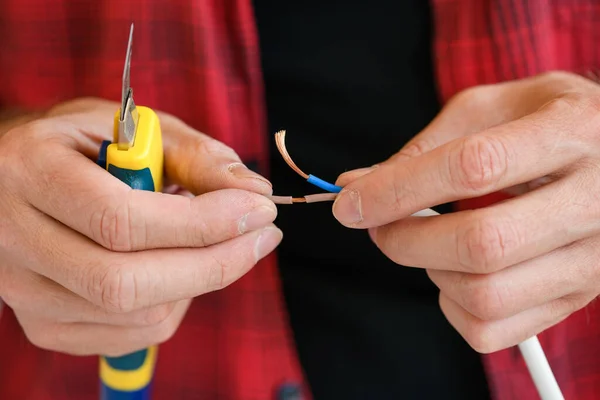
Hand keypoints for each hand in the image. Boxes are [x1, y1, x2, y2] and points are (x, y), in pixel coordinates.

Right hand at [0, 98, 280, 355]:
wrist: (14, 177)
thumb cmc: (84, 144)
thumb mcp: (136, 127)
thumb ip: (195, 154)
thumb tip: (255, 192)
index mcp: (32, 171)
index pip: (122, 221)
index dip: (203, 223)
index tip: (260, 209)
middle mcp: (14, 238)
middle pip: (127, 283)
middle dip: (215, 264)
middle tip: (262, 236)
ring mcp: (23, 291)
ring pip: (136, 316)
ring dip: (197, 282)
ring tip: (212, 242)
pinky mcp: (42, 325)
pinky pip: (130, 336)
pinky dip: (175, 306)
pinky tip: (179, 269)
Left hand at [332, 71, 599, 352]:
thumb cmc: (548, 122)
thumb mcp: (494, 109)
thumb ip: (425, 147)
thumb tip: (357, 185)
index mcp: (573, 132)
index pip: (473, 169)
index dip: (398, 190)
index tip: (349, 203)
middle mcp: (596, 200)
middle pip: (480, 243)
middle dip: (404, 239)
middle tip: (377, 224)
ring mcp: (594, 259)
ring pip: (486, 296)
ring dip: (430, 271)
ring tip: (427, 242)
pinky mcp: (579, 297)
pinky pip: (494, 330)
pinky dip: (452, 307)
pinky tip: (455, 272)